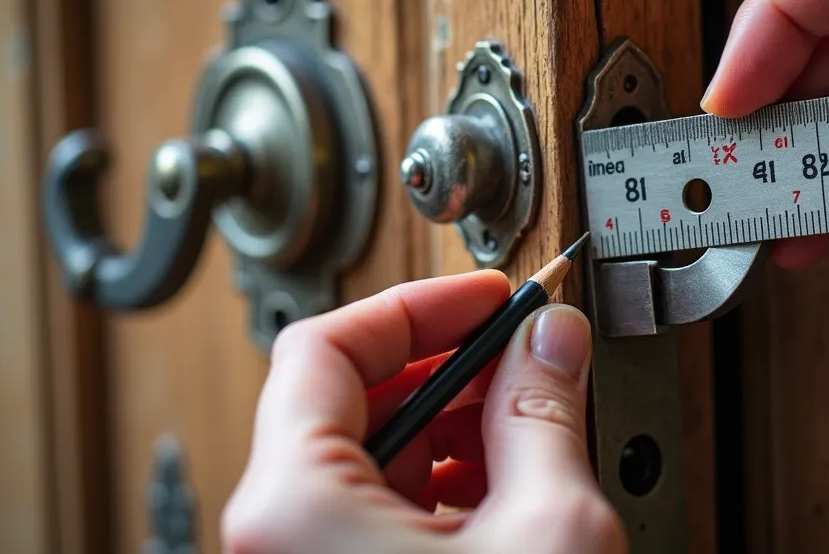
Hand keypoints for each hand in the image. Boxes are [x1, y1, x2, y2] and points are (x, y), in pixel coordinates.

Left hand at [221, 270, 625, 553]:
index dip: (420, 305)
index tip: (484, 298)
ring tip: (528, 430)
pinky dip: (444, 488)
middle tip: (521, 355)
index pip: (325, 346)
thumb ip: (544, 412)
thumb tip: (551, 340)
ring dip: (455, 430)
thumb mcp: (546, 529)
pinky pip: (377, 512)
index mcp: (293, 505)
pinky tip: (507, 490)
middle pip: (348, 399)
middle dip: (451, 370)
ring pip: (368, 458)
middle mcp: (278, 534)